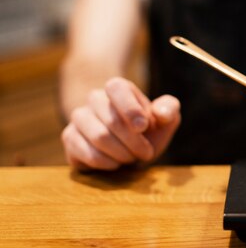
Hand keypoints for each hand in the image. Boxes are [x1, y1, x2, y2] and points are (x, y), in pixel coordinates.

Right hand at [61, 77, 180, 170]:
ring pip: (98, 137)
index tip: (144, 127)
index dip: (131, 108)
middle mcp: (95, 99)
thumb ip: (169, 109)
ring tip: (131, 157)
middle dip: (134, 141)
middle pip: (111, 120)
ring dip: (121, 153)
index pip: (116, 88)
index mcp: (118, 88)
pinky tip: (115, 164)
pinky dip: (106, 163)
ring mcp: (79, 118)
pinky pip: (85, 153)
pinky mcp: (70, 139)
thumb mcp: (166, 119)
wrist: (127, 147)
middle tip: (146, 152)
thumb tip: (160, 113)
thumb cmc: (148, 131)